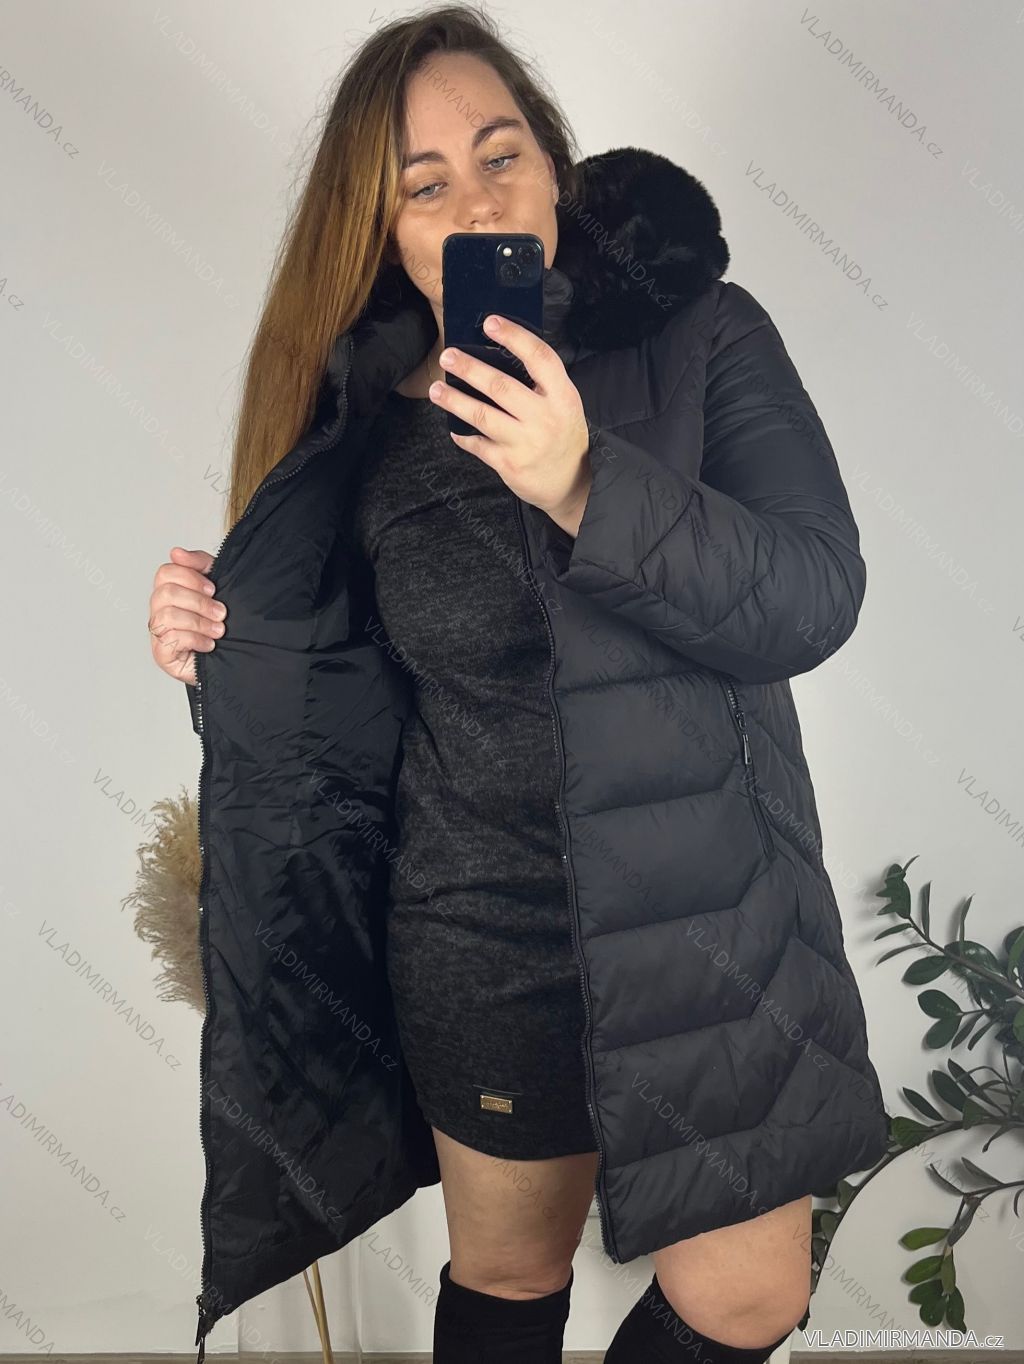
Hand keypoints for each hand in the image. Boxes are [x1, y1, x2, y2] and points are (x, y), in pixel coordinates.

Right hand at [148, 546, 224, 685]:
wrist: (235, 657)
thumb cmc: (221, 621)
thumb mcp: (218, 585)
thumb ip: (200, 564)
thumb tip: (176, 552)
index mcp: (170, 590)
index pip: (165, 573)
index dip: (190, 578)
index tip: (213, 589)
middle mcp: (160, 609)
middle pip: (166, 593)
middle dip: (199, 602)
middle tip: (221, 613)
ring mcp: (159, 632)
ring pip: (167, 616)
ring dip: (199, 622)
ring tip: (219, 630)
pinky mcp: (162, 654)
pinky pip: (171, 639)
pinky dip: (195, 640)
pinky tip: (209, 645)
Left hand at [430, 314, 591, 535]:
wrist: (574, 484)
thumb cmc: (564, 437)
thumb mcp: (565, 405)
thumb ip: (541, 384)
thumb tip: (498, 354)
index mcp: (562, 396)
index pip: (539, 358)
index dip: (514, 337)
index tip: (490, 322)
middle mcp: (545, 418)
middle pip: (501, 386)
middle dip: (470, 369)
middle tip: (447, 356)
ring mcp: (526, 443)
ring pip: (483, 416)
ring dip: (455, 400)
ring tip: (436, 389)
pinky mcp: (510, 465)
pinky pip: (478, 446)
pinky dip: (463, 436)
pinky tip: (454, 429)